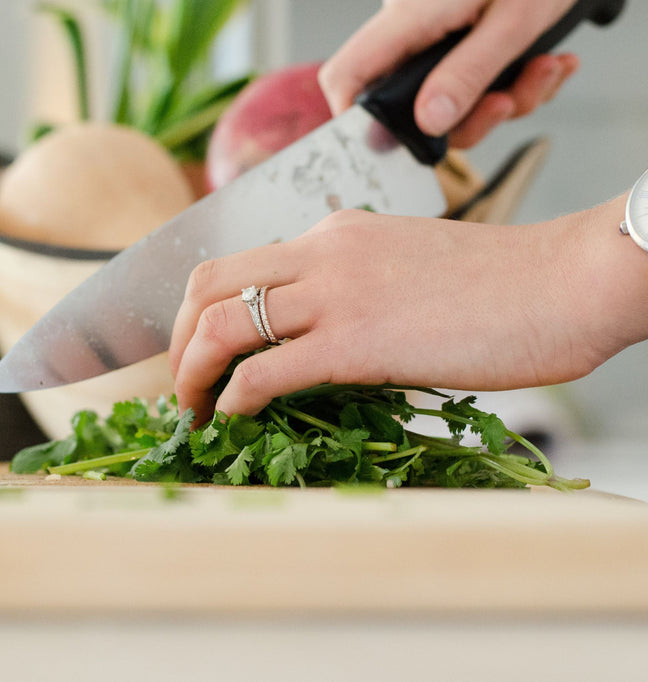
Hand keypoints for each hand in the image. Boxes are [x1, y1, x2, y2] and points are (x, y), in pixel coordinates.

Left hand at [168, 197, 643, 423]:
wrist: (566, 281)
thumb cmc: (500, 285)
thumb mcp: (404, 266)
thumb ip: (352, 288)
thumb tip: (315, 338)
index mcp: (332, 234)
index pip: (236, 264)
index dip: (198, 311)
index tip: (198, 352)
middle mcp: (321, 252)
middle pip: (206, 285)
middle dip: (176, 340)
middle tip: (182, 385)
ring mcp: (335, 294)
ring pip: (220, 325)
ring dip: (191, 375)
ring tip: (193, 413)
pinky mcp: (356, 342)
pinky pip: (265, 372)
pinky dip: (232, 399)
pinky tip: (234, 418)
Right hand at [318, 0, 579, 147]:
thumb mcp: (514, 20)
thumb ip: (468, 72)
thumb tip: (429, 121)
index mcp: (408, 16)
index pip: (347, 75)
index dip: (355, 119)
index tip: (395, 145)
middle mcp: (413, 30)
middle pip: (408, 104)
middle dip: (469, 119)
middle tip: (508, 102)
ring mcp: (437, 36)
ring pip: (450, 101)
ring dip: (506, 100)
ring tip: (545, 69)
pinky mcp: (462, 39)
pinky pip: (475, 84)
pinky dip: (517, 83)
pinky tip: (547, 62)